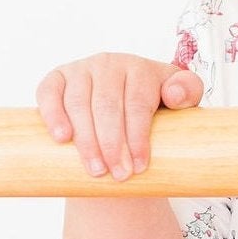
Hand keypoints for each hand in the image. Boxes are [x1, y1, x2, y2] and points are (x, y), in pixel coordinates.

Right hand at [34, 50, 204, 178]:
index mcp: (140, 69)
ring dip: (86, 139)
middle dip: (113, 144)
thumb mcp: (178, 103)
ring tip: (96, 169)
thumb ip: (188, 92)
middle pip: (108, 105)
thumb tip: (174, 93)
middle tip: (119, 175)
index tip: (140, 167)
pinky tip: (62, 138)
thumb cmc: (154, 112)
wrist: (120, 116)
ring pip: (79, 103)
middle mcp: (110, 63)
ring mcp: (81, 69)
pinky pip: (49, 93)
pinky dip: (53, 115)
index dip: (138, 136)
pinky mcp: (57, 78)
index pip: (138, 102)